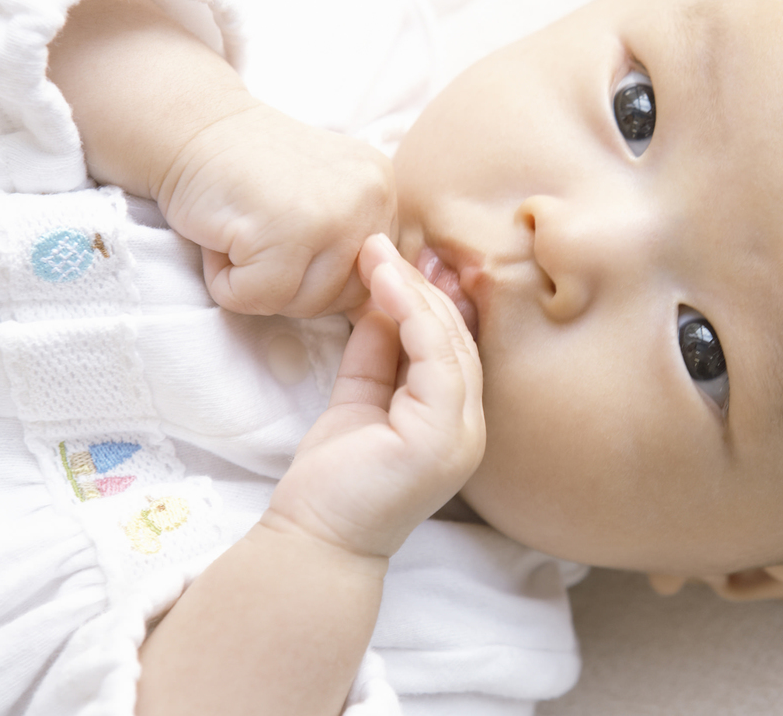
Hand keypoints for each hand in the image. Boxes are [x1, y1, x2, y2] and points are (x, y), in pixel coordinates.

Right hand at [48, 0, 396, 317]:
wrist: (191, 127)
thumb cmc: (250, 173)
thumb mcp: (325, 197)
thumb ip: (353, 242)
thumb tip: (376, 305)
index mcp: (383, 188)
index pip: (373, 278)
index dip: (321, 272)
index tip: (289, 230)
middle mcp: (371, 196)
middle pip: (343, 298)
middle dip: (292, 283)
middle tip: (260, 231)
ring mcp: (333, 213)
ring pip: (305, 304)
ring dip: (259, 283)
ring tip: (244, 231)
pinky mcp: (285, 233)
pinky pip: (258, 298)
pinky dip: (227, 282)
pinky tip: (225, 235)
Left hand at [262, 234, 485, 557]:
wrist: (314, 539)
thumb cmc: (334, 478)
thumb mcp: (359, 397)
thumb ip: (376, 351)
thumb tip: (380, 295)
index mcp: (453, 420)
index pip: (451, 346)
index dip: (425, 297)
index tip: (391, 257)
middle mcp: (468, 427)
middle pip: (456, 337)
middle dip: (420, 285)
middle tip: (381, 243)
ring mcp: (461, 435)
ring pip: (450, 343)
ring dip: (413, 290)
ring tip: (377, 252)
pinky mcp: (441, 439)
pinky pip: (436, 360)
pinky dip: (411, 314)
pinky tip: (383, 283)